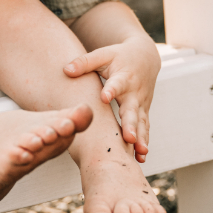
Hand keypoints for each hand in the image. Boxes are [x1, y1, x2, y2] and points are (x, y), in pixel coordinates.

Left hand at [63, 36, 160, 162]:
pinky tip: (141, 158)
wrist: (145, 57)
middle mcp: (134, 92)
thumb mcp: (103, 54)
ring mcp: (140, 104)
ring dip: (141, 138)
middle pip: (132, 110)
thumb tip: (66, 70)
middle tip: (128, 138)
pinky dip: (144, 141)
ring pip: (141, 123)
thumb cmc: (119, 56)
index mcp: (123, 77)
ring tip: (140, 153)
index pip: (116, 84)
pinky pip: (145, 128)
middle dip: (130, 125)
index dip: (111, 90)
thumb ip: (84, 62)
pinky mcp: (143, 112)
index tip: (104, 97)